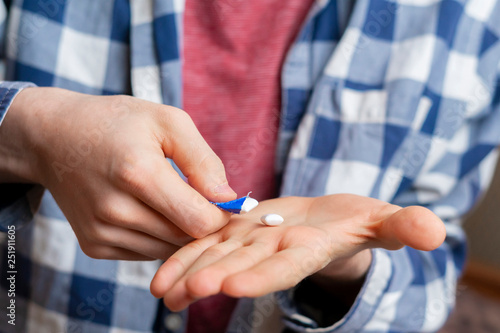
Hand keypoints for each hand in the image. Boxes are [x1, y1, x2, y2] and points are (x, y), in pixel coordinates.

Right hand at [0, 87, 235, 259]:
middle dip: (202, 223)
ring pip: (167, 250)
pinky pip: (146, 253)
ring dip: (179, 231)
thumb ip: (203, 160)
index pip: (199, 221)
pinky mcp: (94, 245)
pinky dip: (156, 237)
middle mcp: (116, 209)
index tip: (223, 202)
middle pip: (185, 238)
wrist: (54, 137)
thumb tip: (228, 199)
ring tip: (172, 201)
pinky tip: (148, 210)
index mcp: (138, 173)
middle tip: (199, 198)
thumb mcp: (167, 121)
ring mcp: (101, 231)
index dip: (220, 215)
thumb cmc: (117, 123)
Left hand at [150, 194, 445, 310]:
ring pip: (218, 254)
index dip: (262, 276)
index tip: (232, 286)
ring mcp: (254, 241)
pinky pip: (210, 239)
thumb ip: (403, 227)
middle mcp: (276, 249)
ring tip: (160, 290)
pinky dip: (186, 253)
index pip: (285, 266)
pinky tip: (161, 271)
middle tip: (183, 292)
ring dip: (189, 270)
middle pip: (243, 264)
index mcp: (308, 248)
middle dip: (214, 277)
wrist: (326, 222)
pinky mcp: (239, 229)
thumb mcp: (383, 221)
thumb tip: (435, 231)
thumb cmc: (359, 222)